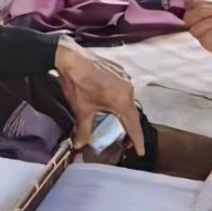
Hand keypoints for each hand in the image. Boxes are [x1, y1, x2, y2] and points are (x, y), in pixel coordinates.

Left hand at [54, 38, 145, 155]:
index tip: (141, 152)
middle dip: (130, 127)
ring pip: (127, 99)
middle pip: (132, 112)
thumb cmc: (77, 84)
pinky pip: (123, 88)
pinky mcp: (119, 70)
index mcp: (121, 100)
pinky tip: (109, 101)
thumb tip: (79, 145)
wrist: (70, 58)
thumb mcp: (81, 110)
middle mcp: (128, 88)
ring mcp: (125, 77)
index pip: (133, 125)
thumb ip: (83, 129)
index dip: (137, 140)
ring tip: (117, 122)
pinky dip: (119, 98)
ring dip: (123, 111)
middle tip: (127, 140)